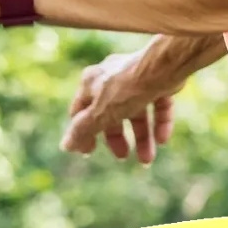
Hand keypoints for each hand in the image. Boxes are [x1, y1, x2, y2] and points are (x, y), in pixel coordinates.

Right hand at [62, 49, 177, 163]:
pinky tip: (162, 140)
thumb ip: (83, 130)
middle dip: (117, 138)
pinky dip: (159, 123)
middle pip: (111, 114)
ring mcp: (136, 80)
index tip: (88, 153)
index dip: (83, 133)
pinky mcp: (159, 81)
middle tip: (122, 157)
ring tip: (147, 160)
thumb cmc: (126, 88)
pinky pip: (157, 105)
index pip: (81, 111)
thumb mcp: (100, 113)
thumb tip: (65, 146)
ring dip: (142, 138)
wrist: (163, 67)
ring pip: (137, 113)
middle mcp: (112, 79)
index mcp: (92, 82)